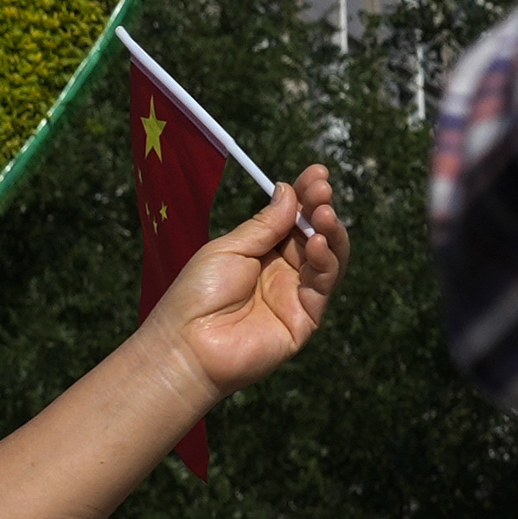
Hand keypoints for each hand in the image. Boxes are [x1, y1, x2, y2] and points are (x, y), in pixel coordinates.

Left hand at [152, 165, 344, 399]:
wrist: (188, 344)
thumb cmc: (198, 294)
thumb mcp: (229, 249)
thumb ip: (263, 225)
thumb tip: (288, 191)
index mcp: (260, 252)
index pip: (291, 218)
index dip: (305, 196)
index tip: (317, 173)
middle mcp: (282, 271)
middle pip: (312, 234)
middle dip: (320, 209)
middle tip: (323, 188)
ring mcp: (296, 295)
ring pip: (327, 258)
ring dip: (329, 232)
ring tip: (324, 212)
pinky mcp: (306, 319)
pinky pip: (323, 285)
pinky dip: (326, 261)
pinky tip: (320, 241)